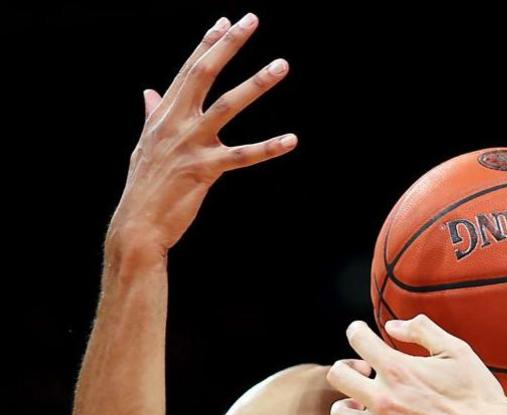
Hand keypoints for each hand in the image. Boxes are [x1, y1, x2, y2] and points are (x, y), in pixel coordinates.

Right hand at [107, 14, 295, 260]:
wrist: (137, 224)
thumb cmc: (145, 185)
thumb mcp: (145, 144)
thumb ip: (152, 115)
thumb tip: (149, 92)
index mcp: (164, 115)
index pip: (188, 71)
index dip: (208, 44)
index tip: (226, 21)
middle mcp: (175, 123)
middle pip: (205, 73)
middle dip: (228, 44)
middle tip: (251, 20)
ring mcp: (190, 144)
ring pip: (228, 105)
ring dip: (256, 83)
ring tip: (280, 64)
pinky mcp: (205, 170)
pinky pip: (243, 156)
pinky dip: (268, 147)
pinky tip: (291, 140)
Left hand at [325, 316, 506, 414]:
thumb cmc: (479, 394)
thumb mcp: (457, 351)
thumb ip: (423, 331)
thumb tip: (393, 325)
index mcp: (399, 369)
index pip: (358, 340)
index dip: (357, 332)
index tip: (362, 336)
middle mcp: (385, 399)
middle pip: (337, 376)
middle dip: (346, 369)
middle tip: (363, 374)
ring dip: (346, 407)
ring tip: (361, 407)